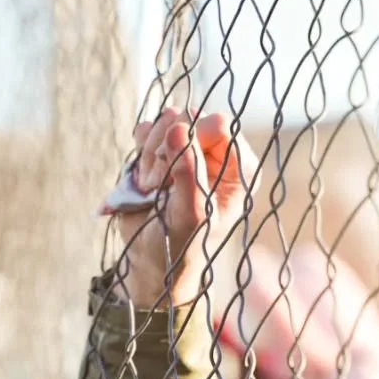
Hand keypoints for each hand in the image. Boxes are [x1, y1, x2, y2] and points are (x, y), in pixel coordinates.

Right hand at [114, 108, 253, 307]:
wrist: (151, 260)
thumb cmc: (181, 246)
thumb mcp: (191, 215)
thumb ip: (187, 172)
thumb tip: (178, 126)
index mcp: (238, 169)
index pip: (218, 125)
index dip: (192, 140)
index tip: (176, 170)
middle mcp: (216, 155)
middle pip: (189, 119)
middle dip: (166, 150)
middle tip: (160, 186)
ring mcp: (188, 150)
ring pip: (165, 121)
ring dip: (151, 155)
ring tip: (153, 188)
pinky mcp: (162, 150)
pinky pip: (147, 130)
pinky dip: (140, 153)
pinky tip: (144, 179)